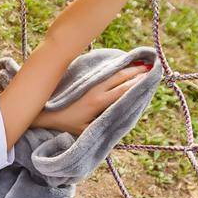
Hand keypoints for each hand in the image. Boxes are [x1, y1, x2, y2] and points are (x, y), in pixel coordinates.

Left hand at [36, 60, 152, 133]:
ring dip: (127, 68)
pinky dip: (115, 68)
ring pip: (113, 73)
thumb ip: (103, 129)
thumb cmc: (67, 125)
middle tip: (151, 68)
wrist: (46, 112)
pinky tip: (122, 65)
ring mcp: (90, 83)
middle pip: (121, 78)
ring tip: (141, 64)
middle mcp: (96, 90)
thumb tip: (120, 133)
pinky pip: (103, 72)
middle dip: (136, 73)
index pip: (123, 90)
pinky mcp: (85, 80)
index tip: (149, 78)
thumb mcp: (86, 132)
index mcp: (99, 102)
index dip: (137, 84)